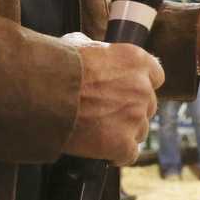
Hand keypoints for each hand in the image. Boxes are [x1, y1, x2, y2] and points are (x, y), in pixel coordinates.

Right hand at [62, 41, 162, 163]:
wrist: (43, 92)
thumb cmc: (58, 66)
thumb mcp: (80, 44)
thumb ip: (98, 51)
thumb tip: (92, 52)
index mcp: (136, 61)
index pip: (155, 77)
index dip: (140, 86)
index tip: (127, 92)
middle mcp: (142, 89)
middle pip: (147, 106)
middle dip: (130, 111)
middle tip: (106, 115)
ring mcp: (135, 117)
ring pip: (140, 131)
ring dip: (124, 133)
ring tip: (99, 133)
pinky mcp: (124, 142)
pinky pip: (129, 154)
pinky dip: (115, 155)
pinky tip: (100, 151)